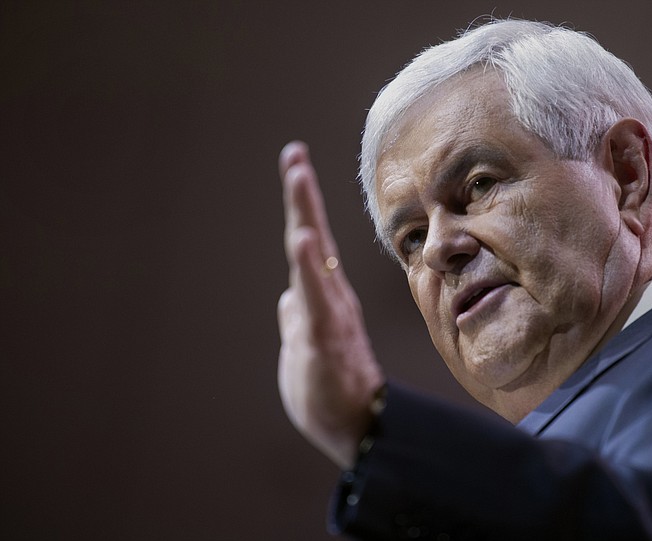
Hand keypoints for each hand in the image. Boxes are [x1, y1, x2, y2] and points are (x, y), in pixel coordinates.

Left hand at [277, 141, 384, 468]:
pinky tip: (304, 241)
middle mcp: (329, 298)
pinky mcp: (325, 338)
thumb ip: (297, 317)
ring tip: (299, 174)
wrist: (357, 428)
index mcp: (323, 298)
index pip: (311, 244)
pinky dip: (309, 268)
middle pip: (313, 238)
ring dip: (305, 215)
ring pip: (314, 259)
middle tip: (294, 154)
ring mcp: (329, 314)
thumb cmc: (330, 389)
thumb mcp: (304, 347)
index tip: (296, 163)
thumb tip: (287, 297)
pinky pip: (315, 298)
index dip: (303, 205)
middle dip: (302, 195)